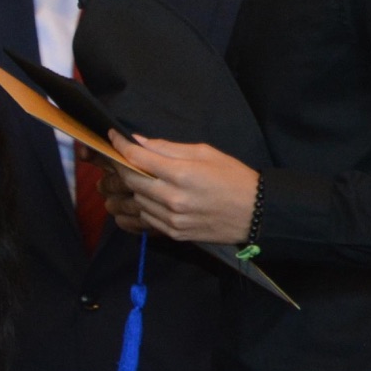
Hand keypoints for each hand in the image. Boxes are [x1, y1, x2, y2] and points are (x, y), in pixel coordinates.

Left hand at [107, 131, 258, 243]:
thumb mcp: (205, 153)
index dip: (120, 145)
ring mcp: (173, 219)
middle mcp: (173, 198)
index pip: (137, 158)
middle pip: (130, 180)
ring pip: (134, 201)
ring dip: (127, 188)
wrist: (257, 213)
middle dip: (119, 166)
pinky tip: (142, 198)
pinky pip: (145, 219)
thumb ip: (168, 148)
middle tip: (117, 158)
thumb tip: (138, 141)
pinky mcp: (175, 233)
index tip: (112, 136)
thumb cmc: (233, 177)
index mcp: (182, 174)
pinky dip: (139, 207)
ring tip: (128, 178)